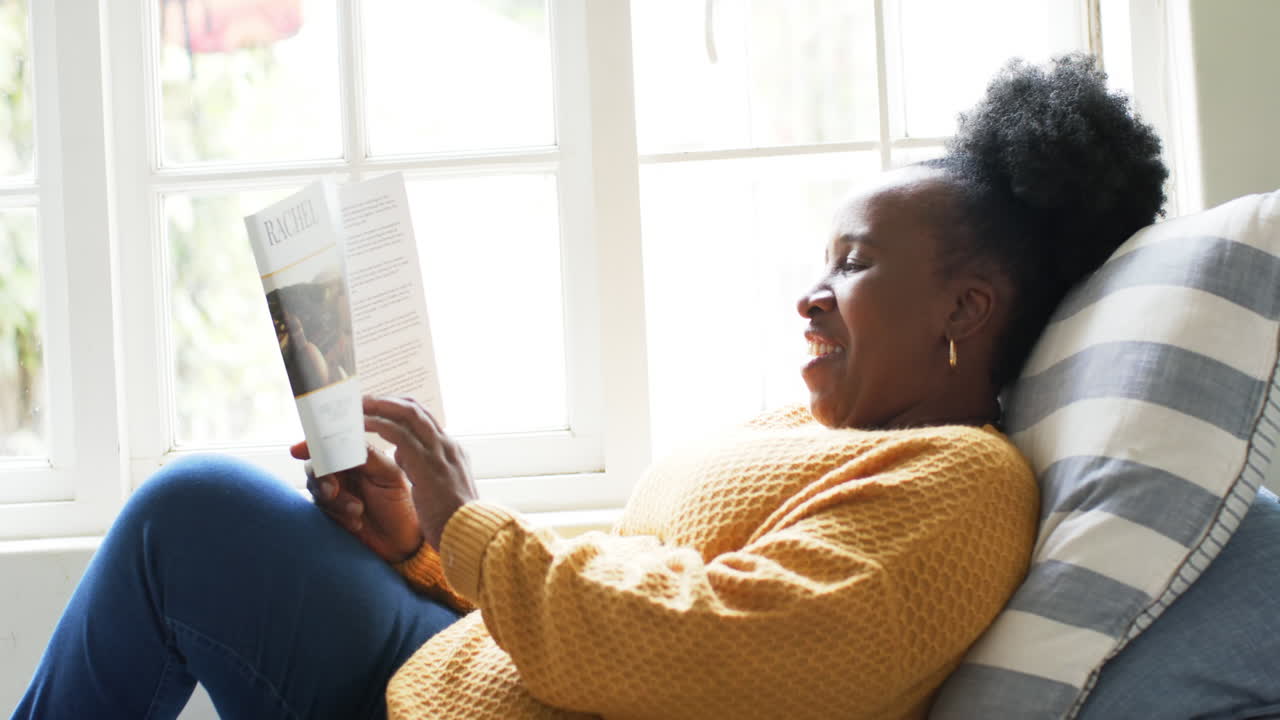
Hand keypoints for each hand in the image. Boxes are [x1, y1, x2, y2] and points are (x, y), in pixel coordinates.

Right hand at [292, 440, 423, 563]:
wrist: (402, 544)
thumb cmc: (401, 507)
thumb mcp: (390, 476)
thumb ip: (367, 456)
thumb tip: (343, 440)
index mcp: (358, 459)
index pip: (331, 444)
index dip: (313, 445)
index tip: (297, 450)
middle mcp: (344, 474)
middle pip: (316, 466)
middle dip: (321, 477)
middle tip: (333, 491)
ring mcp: (335, 495)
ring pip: (316, 488)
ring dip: (334, 501)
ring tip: (357, 511)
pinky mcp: (330, 514)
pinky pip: (319, 510)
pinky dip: (335, 515)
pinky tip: (355, 523)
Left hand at [363, 395, 478, 548]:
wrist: (471, 537)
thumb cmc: (454, 522)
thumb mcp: (440, 489)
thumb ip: (423, 469)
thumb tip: (404, 457)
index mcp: (453, 451)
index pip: (425, 419)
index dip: (400, 409)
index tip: (379, 408)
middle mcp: (447, 446)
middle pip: (416, 409)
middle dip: (387, 401)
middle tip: (363, 400)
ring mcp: (439, 453)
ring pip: (407, 414)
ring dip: (380, 407)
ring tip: (357, 406)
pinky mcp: (426, 464)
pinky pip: (398, 434)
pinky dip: (378, 425)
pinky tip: (361, 425)